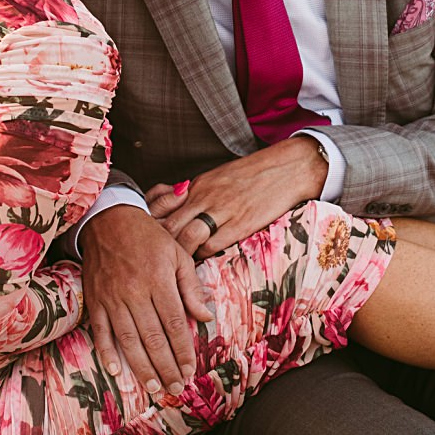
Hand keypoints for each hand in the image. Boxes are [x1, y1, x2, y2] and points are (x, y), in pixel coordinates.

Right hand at [81, 205, 211, 393]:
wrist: (108, 219)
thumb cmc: (148, 237)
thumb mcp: (177, 254)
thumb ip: (191, 287)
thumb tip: (205, 317)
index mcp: (159, 279)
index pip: (174, 322)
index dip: (183, 350)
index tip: (190, 370)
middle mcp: (135, 291)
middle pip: (153, 337)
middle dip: (166, 366)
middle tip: (176, 389)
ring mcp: (112, 297)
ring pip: (128, 339)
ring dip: (141, 367)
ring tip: (154, 387)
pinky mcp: (94, 299)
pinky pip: (99, 330)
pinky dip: (106, 351)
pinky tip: (115, 370)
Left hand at [147, 137, 328, 258]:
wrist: (286, 169)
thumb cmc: (251, 175)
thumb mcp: (216, 179)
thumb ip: (194, 196)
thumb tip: (174, 211)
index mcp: (197, 186)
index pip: (161, 208)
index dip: (151, 226)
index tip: (149, 240)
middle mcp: (205, 197)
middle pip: (169, 226)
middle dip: (161, 245)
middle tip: (159, 260)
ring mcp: (222, 211)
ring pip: (187, 238)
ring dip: (181, 255)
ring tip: (179, 266)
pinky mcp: (241, 224)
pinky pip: (212, 246)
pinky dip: (204, 256)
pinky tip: (204, 260)